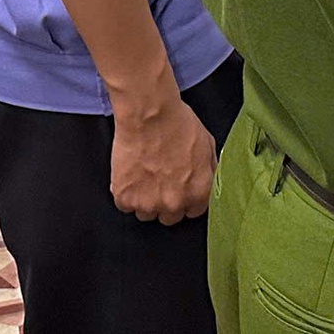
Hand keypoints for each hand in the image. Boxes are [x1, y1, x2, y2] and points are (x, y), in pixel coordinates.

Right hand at [109, 89, 217, 223]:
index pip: (194, 211)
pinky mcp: (125, 198)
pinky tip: (131, 173)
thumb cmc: (179, 125)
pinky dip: (126, 192)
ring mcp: (148, 203)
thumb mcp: (208, 145)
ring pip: (146, 213)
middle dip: (166, 202)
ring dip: (145, 199)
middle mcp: (174, 203)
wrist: (150, 115)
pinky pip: (125, 205)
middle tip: (161, 181)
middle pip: (170, 217)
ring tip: (145, 175)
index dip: (187, 199)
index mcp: (198, 192)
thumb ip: (208, 171)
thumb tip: (209, 181)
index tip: (180, 190)